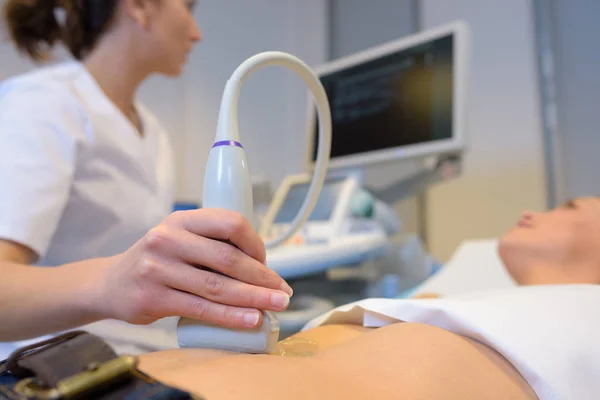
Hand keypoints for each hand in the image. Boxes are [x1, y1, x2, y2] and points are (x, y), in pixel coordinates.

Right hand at [97, 209, 292, 328]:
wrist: (110, 283)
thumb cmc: (158, 261)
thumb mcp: (179, 239)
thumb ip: (212, 245)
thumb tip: (262, 268)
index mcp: (182, 219)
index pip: (230, 222)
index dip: (255, 243)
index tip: (268, 264)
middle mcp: (168, 239)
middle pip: (228, 258)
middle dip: (262, 277)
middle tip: (283, 292)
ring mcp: (158, 268)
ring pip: (217, 286)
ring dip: (253, 298)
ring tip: (276, 306)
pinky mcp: (153, 297)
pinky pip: (201, 309)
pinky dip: (230, 316)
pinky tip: (250, 320)